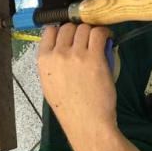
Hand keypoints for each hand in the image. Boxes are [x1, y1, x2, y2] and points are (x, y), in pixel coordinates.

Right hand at [38, 24, 116, 142]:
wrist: (87, 122)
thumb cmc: (68, 108)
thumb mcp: (49, 83)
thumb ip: (52, 62)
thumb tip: (62, 46)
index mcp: (44, 60)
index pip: (49, 31)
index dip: (60, 31)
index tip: (69, 37)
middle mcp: (58, 53)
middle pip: (68, 27)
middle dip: (77, 31)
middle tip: (86, 41)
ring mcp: (77, 54)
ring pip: (84, 28)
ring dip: (91, 32)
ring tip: (97, 41)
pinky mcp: (95, 57)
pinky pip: (98, 34)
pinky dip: (104, 32)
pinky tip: (107, 38)